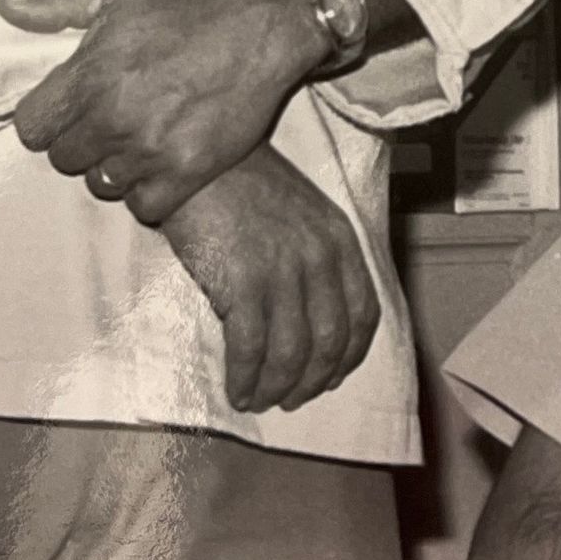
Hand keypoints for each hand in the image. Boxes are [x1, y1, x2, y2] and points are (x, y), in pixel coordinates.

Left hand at [0, 0, 329, 225]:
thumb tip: (4, 7)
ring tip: (141, 140)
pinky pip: (143, 207)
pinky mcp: (187, 172)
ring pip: (103, 184)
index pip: (31, 129)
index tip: (73, 110)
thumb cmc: (187, 10)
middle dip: (84, 142)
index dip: (49, 120)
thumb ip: (57, 4)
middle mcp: (114, 116)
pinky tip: (164, 164)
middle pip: (65, 160)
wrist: (262, 30)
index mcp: (89, 74)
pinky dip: (150, 192)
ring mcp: (150, 148)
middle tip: (114, 121)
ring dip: (117, 167)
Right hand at [162, 145, 382, 412]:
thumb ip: (316, 254)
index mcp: (339, 239)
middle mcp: (319, 257)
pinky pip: (251, 349)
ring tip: (258, 400)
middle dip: (313, 381)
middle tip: (290, 399)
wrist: (197, 159)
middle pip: (331, 341)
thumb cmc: (242, 182)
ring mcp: (283, 271)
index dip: (349, 355)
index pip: (363, 313)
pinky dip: (246, 378)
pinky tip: (236, 390)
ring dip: (277, 387)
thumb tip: (313, 314)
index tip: (331, 377)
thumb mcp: (301, 209)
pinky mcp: (242, 282)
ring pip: (292, 353)